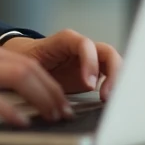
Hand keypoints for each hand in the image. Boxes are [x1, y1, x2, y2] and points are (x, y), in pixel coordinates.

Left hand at [0, 29, 121, 102]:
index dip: (90, 62)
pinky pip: (111, 76)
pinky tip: (109, 103)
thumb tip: (43, 94)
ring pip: (113, 65)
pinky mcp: (94, 72)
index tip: (89, 85)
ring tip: (111, 102)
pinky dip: (114, 88)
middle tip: (107, 97)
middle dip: (113, 74)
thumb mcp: (28, 64)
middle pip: (108, 53)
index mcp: (65, 41)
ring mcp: (90, 59)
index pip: (85, 44)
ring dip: (117, 82)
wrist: (26, 58)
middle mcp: (82, 48)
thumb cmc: (27, 58)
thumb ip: (39, 75)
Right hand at [0, 37, 71, 129]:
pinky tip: (21, 123)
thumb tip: (21, 101)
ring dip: (40, 100)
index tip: (63, 105)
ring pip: (16, 77)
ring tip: (52, 118)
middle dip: (53, 93)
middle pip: (28, 68)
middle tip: (65, 114)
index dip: (51, 85)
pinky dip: (10, 111)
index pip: (27, 63)